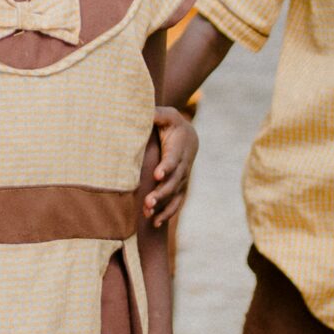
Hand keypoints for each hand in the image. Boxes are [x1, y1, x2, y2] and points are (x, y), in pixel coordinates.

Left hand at [146, 106, 197, 224]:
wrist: (188, 135)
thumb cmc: (172, 124)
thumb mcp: (166, 115)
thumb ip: (156, 114)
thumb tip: (145, 111)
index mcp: (178, 149)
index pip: (172, 160)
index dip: (166, 167)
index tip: (157, 174)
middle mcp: (183, 166)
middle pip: (173, 182)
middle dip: (161, 193)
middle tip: (147, 202)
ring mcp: (183, 179)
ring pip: (174, 195)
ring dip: (162, 206)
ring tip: (148, 214)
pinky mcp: (181, 188)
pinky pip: (176, 203)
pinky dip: (167, 213)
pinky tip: (155, 223)